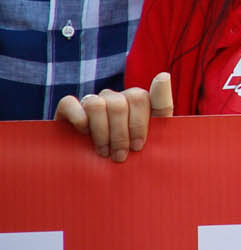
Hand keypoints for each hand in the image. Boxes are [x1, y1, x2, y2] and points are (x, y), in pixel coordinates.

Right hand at [56, 73, 173, 160]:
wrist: (99, 174)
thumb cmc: (129, 153)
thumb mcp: (153, 135)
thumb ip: (161, 106)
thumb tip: (164, 75)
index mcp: (136, 101)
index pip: (140, 98)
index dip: (139, 123)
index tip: (138, 146)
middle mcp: (114, 98)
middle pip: (119, 104)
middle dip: (120, 134)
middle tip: (120, 157)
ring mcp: (91, 102)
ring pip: (96, 104)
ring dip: (101, 132)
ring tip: (104, 152)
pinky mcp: (67, 109)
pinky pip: (69, 102)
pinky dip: (77, 118)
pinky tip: (83, 133)